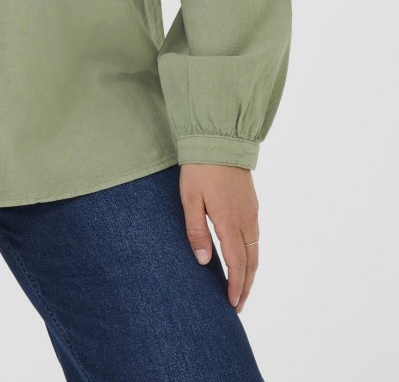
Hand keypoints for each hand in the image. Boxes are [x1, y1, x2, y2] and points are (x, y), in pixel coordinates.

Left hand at [179, 163, 258, 313]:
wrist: (220, 140)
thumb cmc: (200, 169)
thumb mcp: (190, 199)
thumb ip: (197, 230)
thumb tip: (204, 262)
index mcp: (229, 222)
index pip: (236, 263)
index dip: (235, 286)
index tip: (232, 304)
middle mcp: (246, 220)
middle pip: (251, 262)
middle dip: (245, 286)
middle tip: (238, 305)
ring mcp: (251, 212)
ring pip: (255, 250)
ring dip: (250, 272)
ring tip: (242, 287)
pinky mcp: (251, 204)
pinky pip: (255, 237)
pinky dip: (252, 255)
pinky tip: (244, 258)